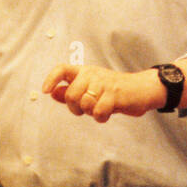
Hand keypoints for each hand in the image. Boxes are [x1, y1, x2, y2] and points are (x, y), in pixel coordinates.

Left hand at [42, 64, 164, 121]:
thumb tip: (53, 92)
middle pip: (71, 94)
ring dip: (90, 112)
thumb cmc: (114, 91)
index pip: (62, 69)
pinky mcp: (114, 94)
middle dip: (76, 108)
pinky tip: (107, 113)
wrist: (141, 89)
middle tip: (87, 109)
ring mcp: (103, 83)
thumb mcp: (92, 88)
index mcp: (85, 71)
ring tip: (100, 108)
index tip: (45, 91)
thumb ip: (72, 91)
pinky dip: (101, 117)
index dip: (51, 79)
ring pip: (84, 103)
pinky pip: (98, 112)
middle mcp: (92, 74)